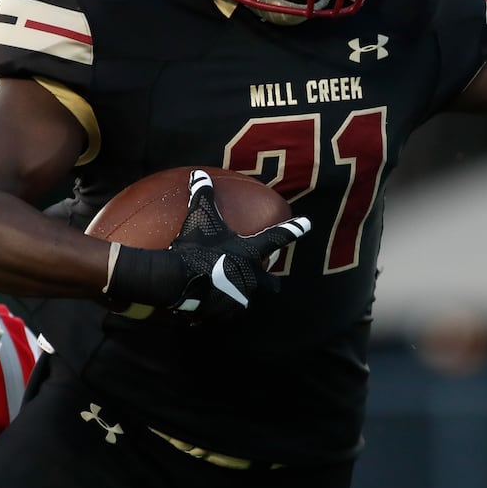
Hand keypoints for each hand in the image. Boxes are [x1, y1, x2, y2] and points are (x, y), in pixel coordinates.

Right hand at [106, 169, 311, 320]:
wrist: (179, 280)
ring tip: (227, 294)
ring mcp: (239, 297)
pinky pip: (223, 312)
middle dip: (270, 282)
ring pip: (244, 298)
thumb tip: (198, 174)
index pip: (278, 237)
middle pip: (269, 282)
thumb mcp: (200, 216)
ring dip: (238, 295)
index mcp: (251, 252)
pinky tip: (207, 306)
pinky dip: (217, 308)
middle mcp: (251, 276)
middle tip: (271, 282)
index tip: (307, 223)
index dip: (293, 228)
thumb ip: (203, 194)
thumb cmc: (195, 246)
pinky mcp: (224, 313)